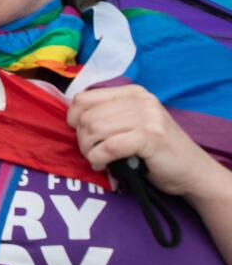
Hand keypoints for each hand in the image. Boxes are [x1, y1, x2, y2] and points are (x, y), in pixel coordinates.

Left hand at [68, 84, 218, 198]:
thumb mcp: (132, 124)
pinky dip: (98, 159)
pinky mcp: (151, 137)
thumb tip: (71, 120)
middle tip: (91, 153)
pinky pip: (108, 146)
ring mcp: (147, 117)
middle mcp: (140, 100)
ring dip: (89, 150)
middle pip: (87, 116)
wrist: (193, 171)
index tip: (79, 134)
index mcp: (132, 93)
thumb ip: (108, 116)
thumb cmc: (156, 151)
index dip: (73, 118)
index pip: (84, 98)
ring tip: (98, 160)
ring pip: (94, 130)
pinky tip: (103, 165)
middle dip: (82, 139)